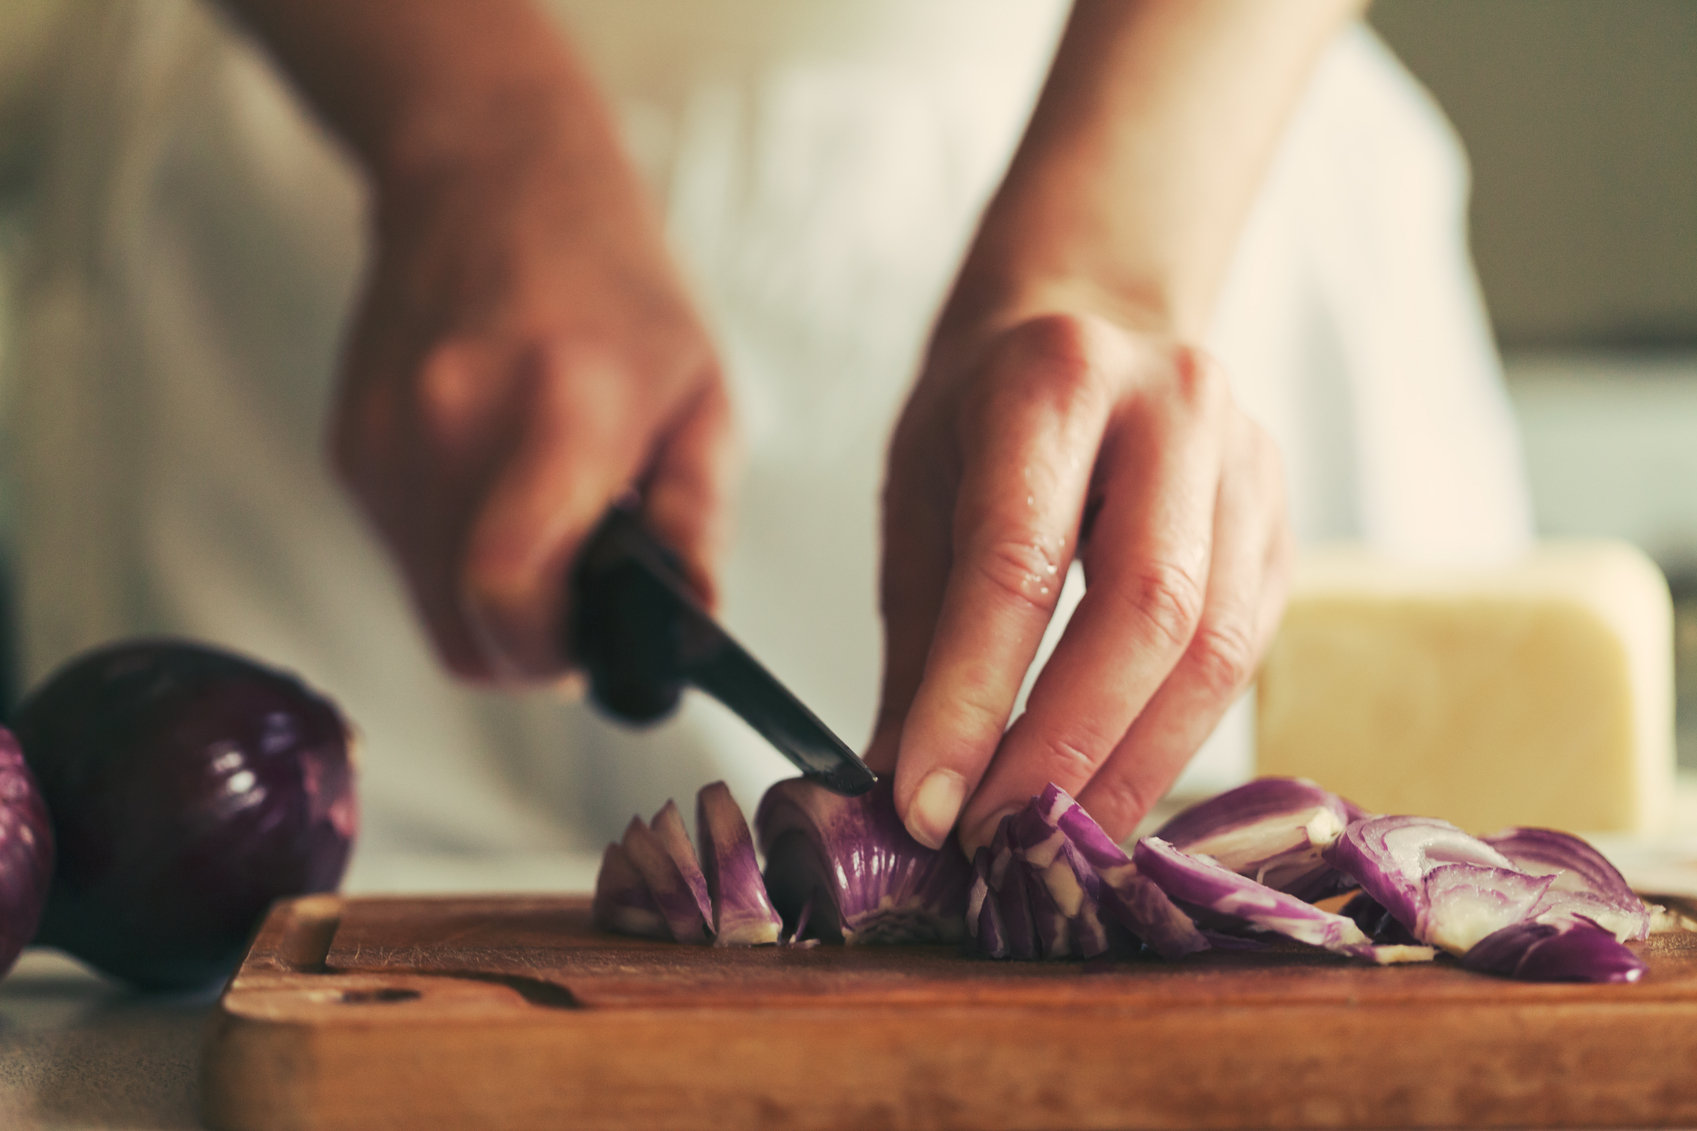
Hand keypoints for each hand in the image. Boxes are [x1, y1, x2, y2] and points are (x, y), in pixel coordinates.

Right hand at [331, 109, 733, 681]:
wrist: (491, 177)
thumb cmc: (614, 284)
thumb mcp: (700, 393)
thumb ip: (696, 519)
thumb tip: (690, 622)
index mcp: (558, 412)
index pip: (510, 595)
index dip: (554, 654)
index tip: (597, 645)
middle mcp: (451, 429)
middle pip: (464, 632)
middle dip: (530, 649)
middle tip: (582, 608)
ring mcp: (387, 443)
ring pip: (427, 608)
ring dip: (491, 607)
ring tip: (545, 530)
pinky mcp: (350, 451)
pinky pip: (402, 557)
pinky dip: (453, 558)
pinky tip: (497, 493)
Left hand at [867, 310, 1290, 850]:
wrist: (1093, 318)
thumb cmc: (987, 411)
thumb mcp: (921, 494)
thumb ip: (920, 642)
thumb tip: (904, 791)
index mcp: (1055, 379)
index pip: (1018, 561)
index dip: (973, 699)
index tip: (926, 804)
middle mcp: (1175, 406)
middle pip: (1146, 609)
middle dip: (1065, 749)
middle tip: (995, 843)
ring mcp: (1250, 462)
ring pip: (1216, 647)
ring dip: (1131, 766)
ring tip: (1053, 844)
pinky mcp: (1283, 524)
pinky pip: (1245, 657)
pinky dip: (1175, 739)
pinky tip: (1114, 789)